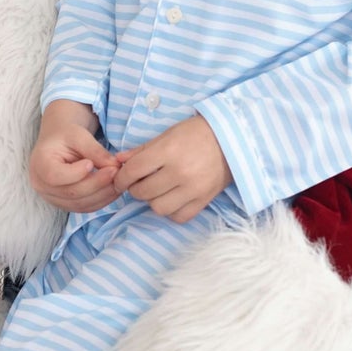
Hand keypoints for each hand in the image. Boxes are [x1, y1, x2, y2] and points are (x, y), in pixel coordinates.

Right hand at [29, 99, 121, 211]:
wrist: (58, 142)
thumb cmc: (66, 135)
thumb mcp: (79, 135)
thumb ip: (95, 150)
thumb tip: (115, 165)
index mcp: (39, 164)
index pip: (55, 176)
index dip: (76, 173)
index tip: (92, 163)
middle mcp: (41, 185)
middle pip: (72, 192)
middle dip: (97, 183)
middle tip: (116, 171)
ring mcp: (52, 198)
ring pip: (80, 204)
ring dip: (103, 195)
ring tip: (119, 180)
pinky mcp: (64, 204)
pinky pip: (84, 208)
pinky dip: (101, 201)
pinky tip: (113, 189)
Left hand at [113, 116, 231, 223]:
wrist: (232, 140)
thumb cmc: (196, 133)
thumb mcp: (167, 135)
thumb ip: (141, 150)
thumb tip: (118, 162)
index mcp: (168, 151)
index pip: (134, 171)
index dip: (121, 177)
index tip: (120, 179)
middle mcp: (180, 172)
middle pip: (143, 192)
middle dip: (135, 188)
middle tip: (140, 182)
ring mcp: (193, 189)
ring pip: (158, 208)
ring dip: (153, 200)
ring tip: (158, 190)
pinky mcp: (204, 201)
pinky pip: (178, 217)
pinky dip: (172, 211)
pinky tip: (172, 199)